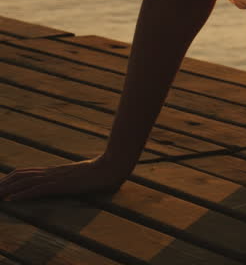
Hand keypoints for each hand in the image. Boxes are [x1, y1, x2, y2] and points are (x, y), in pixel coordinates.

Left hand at [0, 155, 131, 201]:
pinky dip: (21, 195)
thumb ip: (72, 177)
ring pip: (24, 182)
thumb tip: (69, 182)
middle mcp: (52, 172)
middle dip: (3, 184)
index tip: (0, 186)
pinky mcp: (61, 184)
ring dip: (7, 190)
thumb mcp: (82, 175)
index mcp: (55, 170)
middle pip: (20, 175)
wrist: (112, 166)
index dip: (10, 178)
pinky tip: (11, 200)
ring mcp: (56, 178)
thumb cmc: (102, 171)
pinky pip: (36, 189)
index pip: (26, 172)